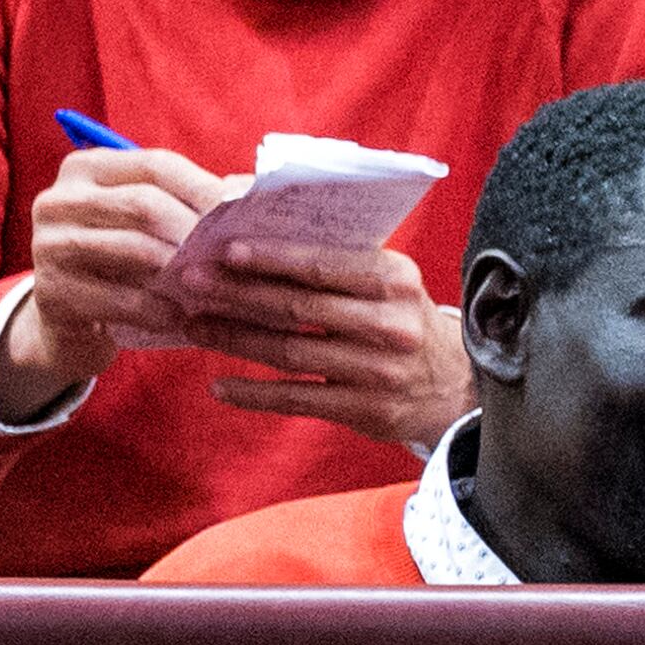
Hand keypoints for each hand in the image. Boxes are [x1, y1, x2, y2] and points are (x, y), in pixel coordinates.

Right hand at [3, 145, 234, 410]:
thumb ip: (185, 203)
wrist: (66, 323)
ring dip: (181, 269)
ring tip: (214, 284)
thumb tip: (251, 190)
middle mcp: (59, 200)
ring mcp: (47, 245)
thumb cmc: (121, 265)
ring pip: (132, 249)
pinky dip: (157, 308)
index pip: (155, 165)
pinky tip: (180, 317)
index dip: (203, 186)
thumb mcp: (145, 226)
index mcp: (87, 169)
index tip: (241, 210)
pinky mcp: (51, 293)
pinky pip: (118, 299)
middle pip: (143, 204)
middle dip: (194, 230)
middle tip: (231, 254)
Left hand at [189, 237, 472, 452]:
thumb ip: (339, 260)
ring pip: (290, 352)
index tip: (224, 249)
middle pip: (298, 308)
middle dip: (237, 293)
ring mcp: (376, 370)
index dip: (270, 258)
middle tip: (190, 283)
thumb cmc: (403, 319)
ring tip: (193, 325)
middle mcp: (389, 323)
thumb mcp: (390, 281)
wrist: (454, 385)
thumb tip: (261, 234)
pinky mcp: (364, 409)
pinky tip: (220, 384)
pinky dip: (254, 393)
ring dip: (234, 338)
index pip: (322, 264)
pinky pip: (297, 399)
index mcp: (393, 279)